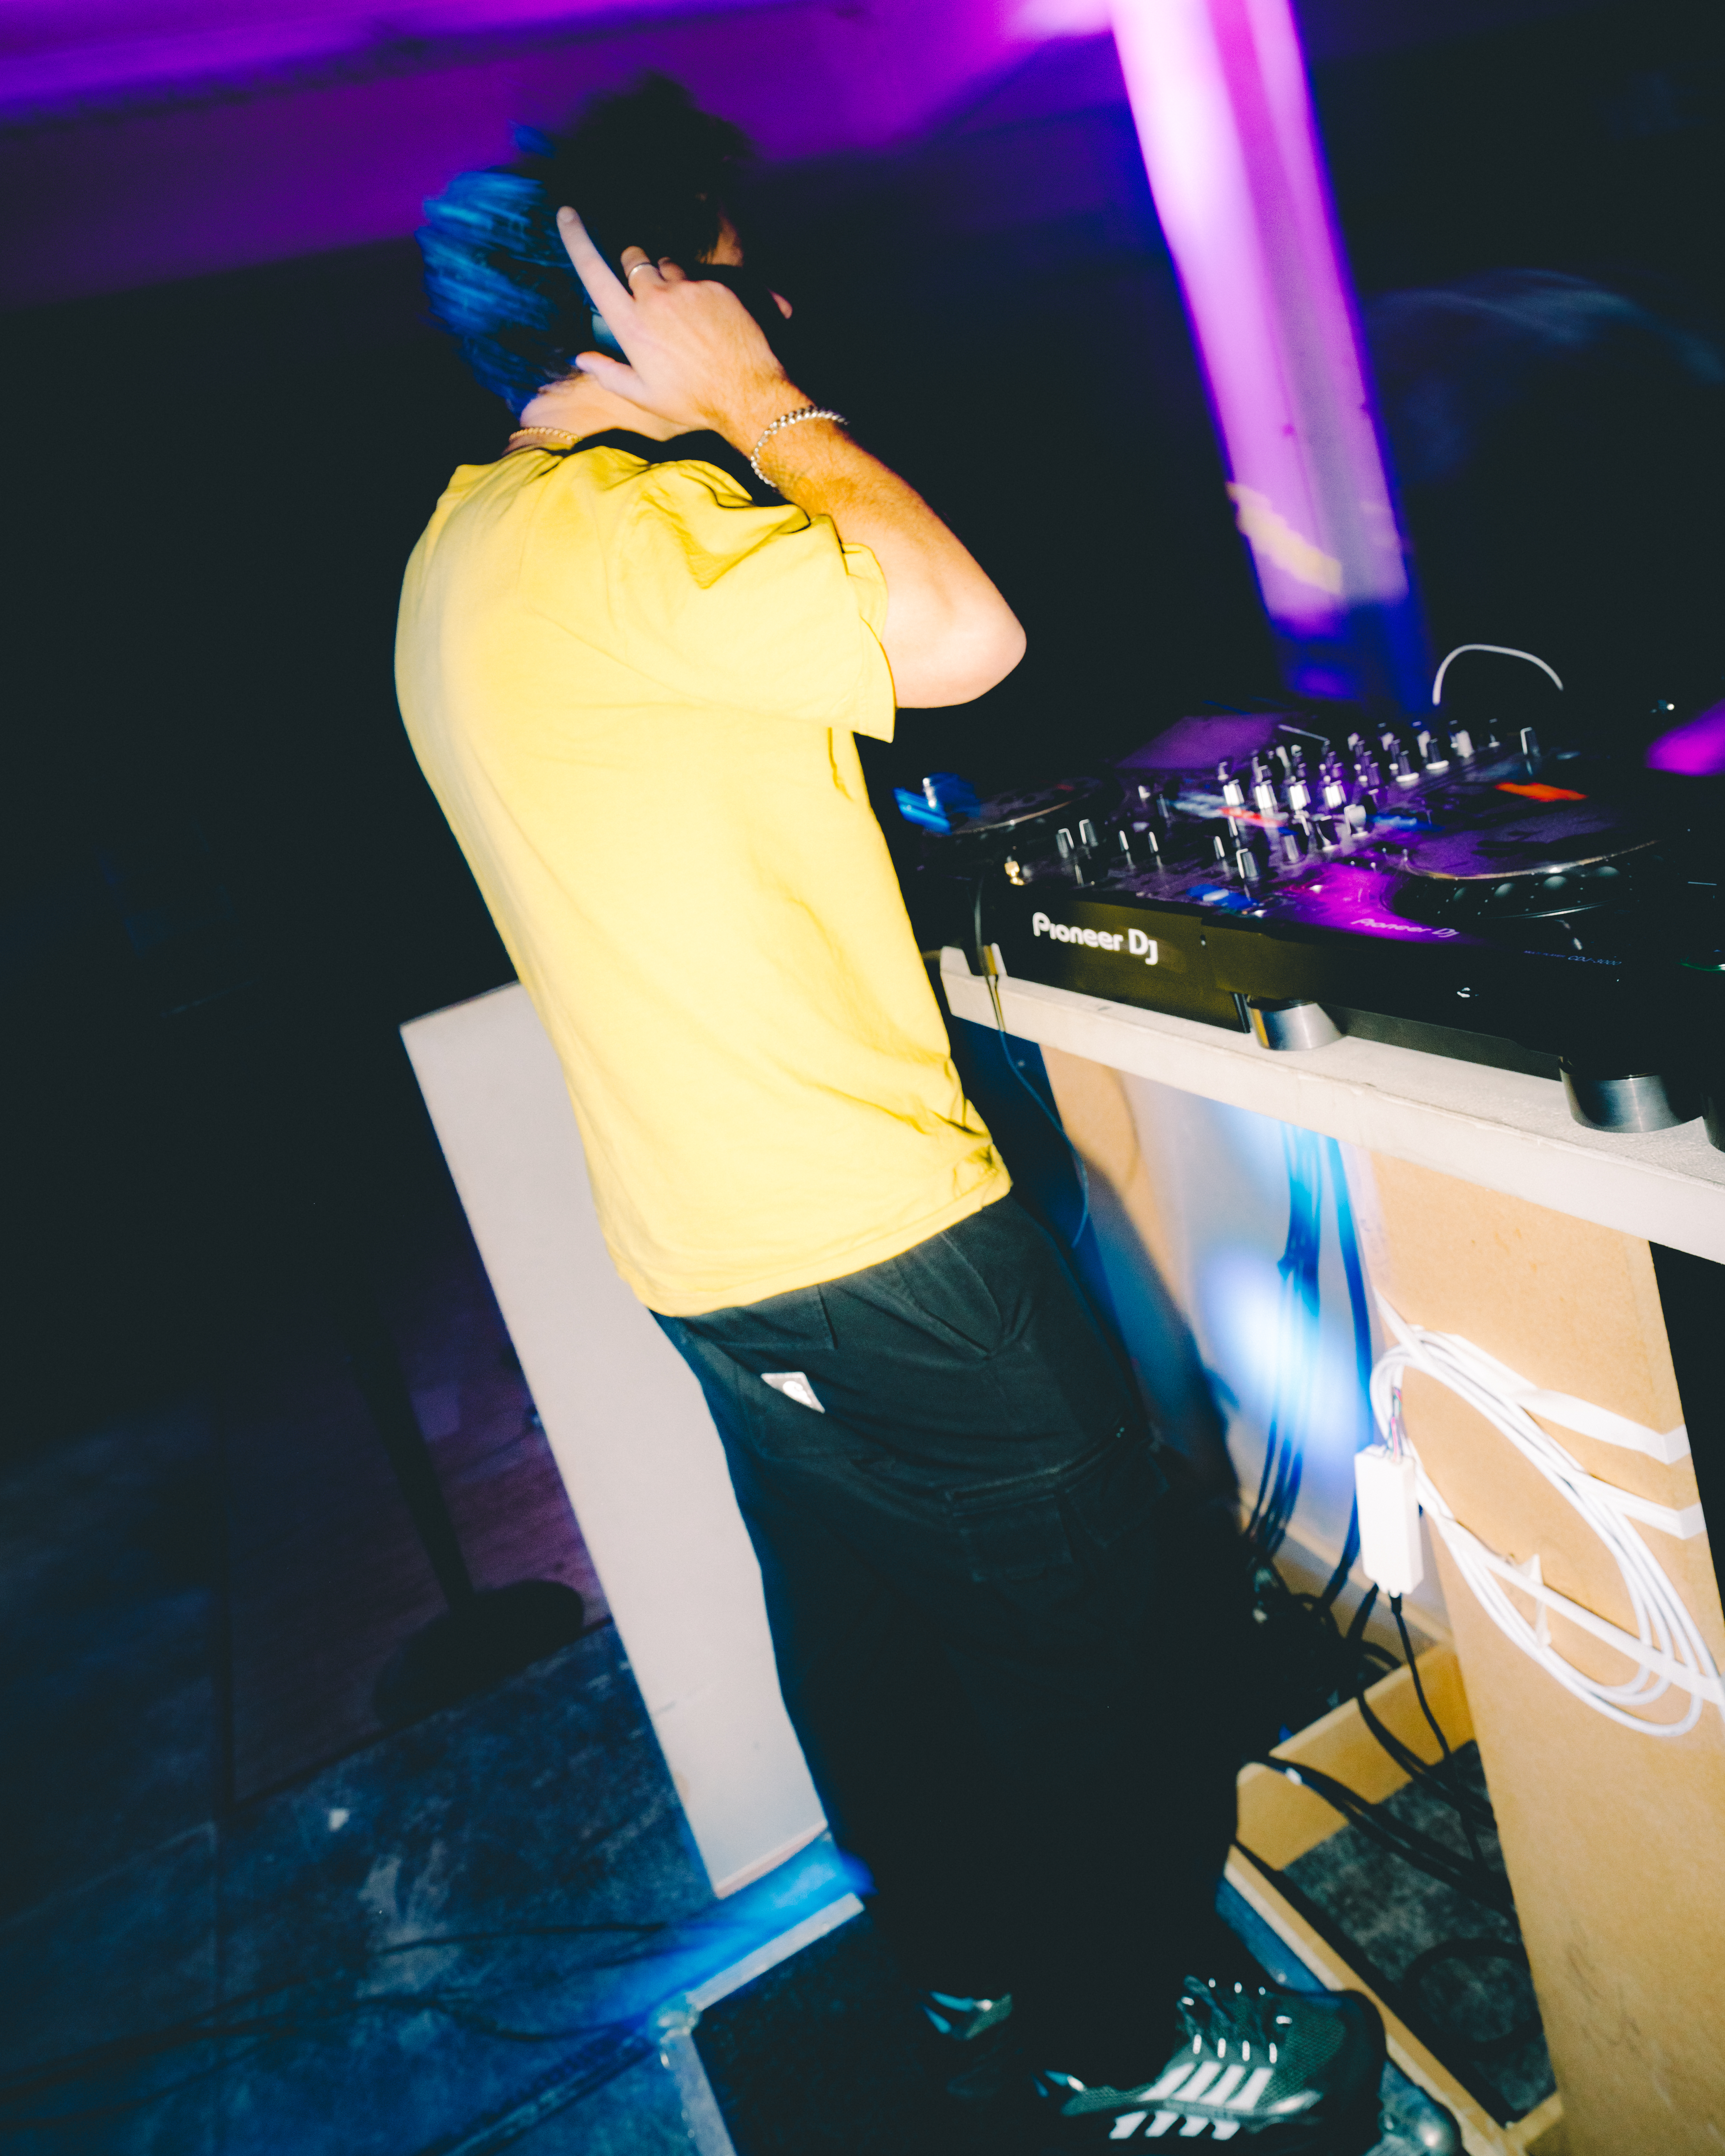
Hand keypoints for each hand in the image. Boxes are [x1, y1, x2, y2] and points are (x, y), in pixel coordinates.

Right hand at [556, 209, 795, 448]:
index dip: (577, 240)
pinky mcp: (715, 286)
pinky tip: (712, 321)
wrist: (748, 395)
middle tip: (649, 292)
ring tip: (685, 314)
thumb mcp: (646, 397)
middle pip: (635, 259)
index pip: (593, 273)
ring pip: (669, 265)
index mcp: (631, 326)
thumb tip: (582, 358)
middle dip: (637, 266)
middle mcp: (655, 300)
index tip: (567, 214)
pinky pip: (700, 277)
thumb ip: (609, 375)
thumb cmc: (694, 401)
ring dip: (670, 279)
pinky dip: (701, 292)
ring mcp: (687, 289)